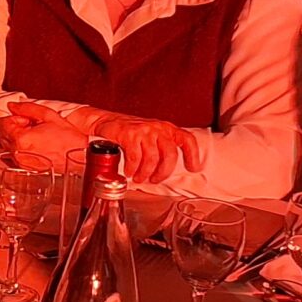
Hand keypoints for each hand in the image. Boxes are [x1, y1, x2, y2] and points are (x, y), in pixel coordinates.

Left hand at [0, 103, 89, 164]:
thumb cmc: (68, 139)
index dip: (15, 118)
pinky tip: (34, 148)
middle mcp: (18, 154)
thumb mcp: (48, 115)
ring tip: (35, 138)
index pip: (3, 124)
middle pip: (2, 136)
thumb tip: (12, 106)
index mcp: (21, 139)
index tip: (27, 120)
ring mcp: (21, 164)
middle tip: (32, 127)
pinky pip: (13, 158)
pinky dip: (19, 151)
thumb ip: (27, 108)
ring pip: (6, 147)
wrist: (80, 157)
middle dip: (14, 128)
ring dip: (16, 140)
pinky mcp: (25, 170)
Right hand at [86, 109, 200, 185]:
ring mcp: (144, 131)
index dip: (193, 155)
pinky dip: (132, 168)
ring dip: (145, 173)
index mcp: (167, 129)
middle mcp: (158, 128)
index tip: (194, 168)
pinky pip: (135, 157)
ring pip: (152, 158)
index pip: (187, 140)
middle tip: (155, 179)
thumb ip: (162, 148)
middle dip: (164, 172)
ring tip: (139, 178)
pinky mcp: (129, 135)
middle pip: (170, 154)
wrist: (107, 121)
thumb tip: (170, 170)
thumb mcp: (152, 136)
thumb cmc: (131, 132)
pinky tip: (129, 171)